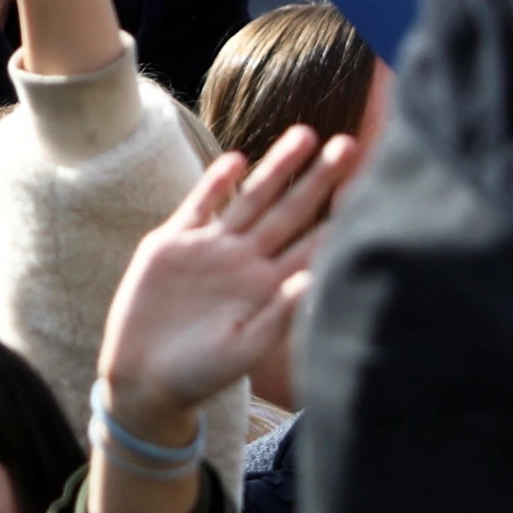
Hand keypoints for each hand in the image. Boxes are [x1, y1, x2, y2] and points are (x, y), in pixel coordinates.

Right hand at [96, 128, 354, 438]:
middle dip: (318, 179)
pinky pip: (200, 205)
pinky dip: (217, 183)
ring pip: (250, 199)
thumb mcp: (243, 349)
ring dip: (276, 168)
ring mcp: (210, 249)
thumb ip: (278, 314)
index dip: (340, 216)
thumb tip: (314, 279)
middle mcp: (245, 261)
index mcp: (269, 287)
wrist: (142, 377)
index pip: (312, 244)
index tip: (369, 188)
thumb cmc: (199, 373)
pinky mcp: (173, 243)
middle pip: (289, 211)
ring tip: (305, 135)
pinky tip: (237, 159)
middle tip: (349, 144)